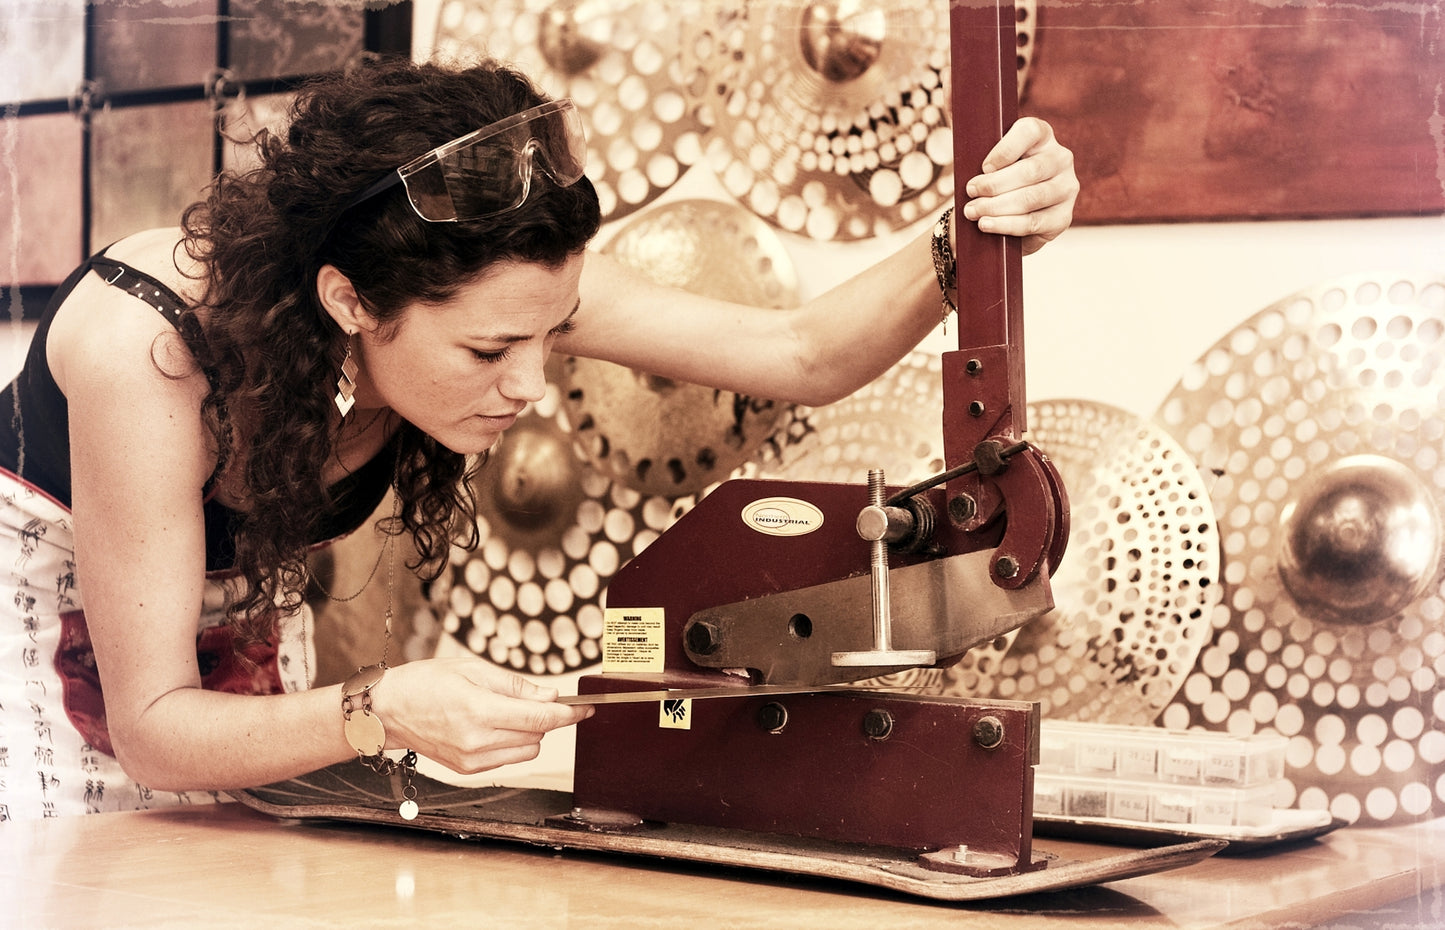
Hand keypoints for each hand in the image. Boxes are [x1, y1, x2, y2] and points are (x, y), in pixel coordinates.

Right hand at [372, 657, 592, 774]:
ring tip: (504, 712)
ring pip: (527, 750)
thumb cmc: (426, 682)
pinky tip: (492, 727)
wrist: (388, 711)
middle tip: (535, 699)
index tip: (586, 708)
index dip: (568, 713)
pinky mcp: (468, 770)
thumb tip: (550, 696)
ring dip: (529, 732)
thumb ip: (515, 685)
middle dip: (545, 717)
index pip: (539, 717)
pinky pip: (508, 758)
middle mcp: (478, 741)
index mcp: (479, 710)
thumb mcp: (472, 669)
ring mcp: (473, 760)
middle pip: (538, 735)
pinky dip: (511, 743)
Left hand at [960, 116, 1077, 255]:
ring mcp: (1066, 188)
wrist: (1001, 213)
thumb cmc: (987, 175)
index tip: (983, 166)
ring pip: (1032, 198)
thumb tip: (948, 82)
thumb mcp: (973, 146)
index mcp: (1041, 135)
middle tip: (970, 192)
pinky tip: (986, 225)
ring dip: (997, 207)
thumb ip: (961, 111)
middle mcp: (1061, 158)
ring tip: (972, 212)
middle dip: (995, 184)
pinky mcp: (1063, 217)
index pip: (1030, 131)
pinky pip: (1035, 222)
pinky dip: (1007, 225)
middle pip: (1030, 170)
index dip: (1006, 149)